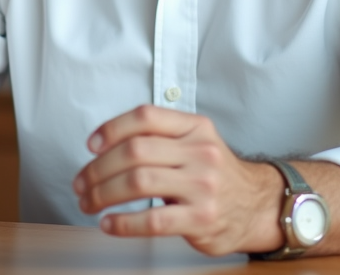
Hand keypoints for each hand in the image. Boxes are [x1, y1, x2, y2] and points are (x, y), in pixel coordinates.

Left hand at [73, 104, 282, 256]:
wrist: (257, 205)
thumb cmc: (215, 174)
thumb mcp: (196, 141)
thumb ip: (160, 135)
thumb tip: (105, 143)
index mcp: (195, 127)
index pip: (146, 116)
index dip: (112, 128)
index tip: (91, 145)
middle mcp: (200, 152)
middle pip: (135, 151)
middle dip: (98, 168)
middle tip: (81, 183)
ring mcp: (202, 186)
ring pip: (138, 182)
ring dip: (103, 194)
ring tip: (89, 202)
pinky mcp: (201, 219)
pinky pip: (153, 220)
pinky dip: (123, 223)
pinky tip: (109, 223)